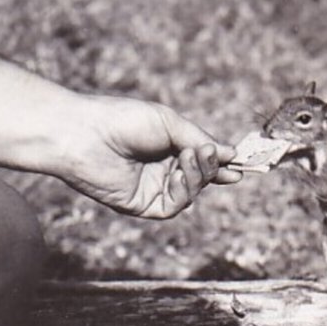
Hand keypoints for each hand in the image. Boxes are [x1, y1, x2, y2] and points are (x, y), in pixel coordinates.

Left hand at [64, 96, 241, 217]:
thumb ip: (199, 140)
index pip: (203, 159)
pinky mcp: (142, 205)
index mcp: (169, 147)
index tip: (242, 162)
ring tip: (190, 158)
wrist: (84, 135)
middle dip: (213, 168)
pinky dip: (183, 191)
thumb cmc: (123, 120)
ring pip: (192, 192)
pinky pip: (174, 206)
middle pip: (202, 177)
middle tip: (216, 157)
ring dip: (198, 176)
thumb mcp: (170, 123)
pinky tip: (178, 175)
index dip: (223, 162)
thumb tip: (231, 153)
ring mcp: (154, 189)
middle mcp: (163, 169)